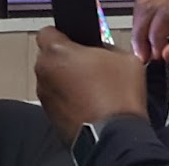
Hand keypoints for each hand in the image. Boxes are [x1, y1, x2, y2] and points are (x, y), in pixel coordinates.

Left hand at [33, 28, 145, 144]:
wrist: (115, 136)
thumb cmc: (117, 98)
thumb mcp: (124, 57)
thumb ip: (105, 46)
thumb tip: (102, 50)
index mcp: (56, 52)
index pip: (47, 31)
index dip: (64, 36)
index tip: (76, 42)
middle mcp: (44, 72)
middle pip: (50, 57)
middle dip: (66, 60)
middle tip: (89, 67)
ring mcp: (45, 96)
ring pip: (52, 80)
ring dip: (66, 82)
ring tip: (92, 89)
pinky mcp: (50, 116)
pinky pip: (57, 101)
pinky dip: (68, 101)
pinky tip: (89, 105)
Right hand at [130, 0, 168, 92]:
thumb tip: (164, 52)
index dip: (155, 33)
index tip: (156, 58)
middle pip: (154, 3)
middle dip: (142, 31)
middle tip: (144, 59)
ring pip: (149, 4)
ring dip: (141, 29)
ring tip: (145, 55)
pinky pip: (154, 11)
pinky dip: (146, 28)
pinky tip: (151, 48)